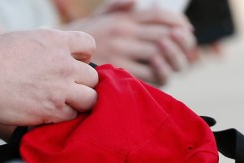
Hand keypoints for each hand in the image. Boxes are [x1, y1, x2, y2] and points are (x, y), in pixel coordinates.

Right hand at [0, 29, 97, 125]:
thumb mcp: (24, 39)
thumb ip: (46, 46)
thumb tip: (57, 54)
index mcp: (55, 41)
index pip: (88, 46)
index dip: (83, 57)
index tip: (74, 65)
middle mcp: (62, 63)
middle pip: (93, 77)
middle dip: (83, 84)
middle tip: (67, 90)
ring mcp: (59, 88)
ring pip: (90, 99)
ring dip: (79, 103)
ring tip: (63, 105)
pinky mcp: (50, 111)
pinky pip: (71, 117)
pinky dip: (63, 118)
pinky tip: (49, 115)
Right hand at [71, 0, 198, 85]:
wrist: (57, 59)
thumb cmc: (78, 41)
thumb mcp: (96, 18)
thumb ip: (115, 8)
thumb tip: (135, 2)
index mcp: (122, 18)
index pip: (160, 14)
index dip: (179, 22)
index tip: (186, 30)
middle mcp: (123, 32)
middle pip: (164, 35)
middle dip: (180, 44)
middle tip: (184, 51)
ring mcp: (121, 51)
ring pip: (160, 54)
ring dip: (172, 59)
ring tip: (171, 62)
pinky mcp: (118, 69)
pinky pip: (149, 74)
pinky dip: (159, 74)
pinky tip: (158, 72)